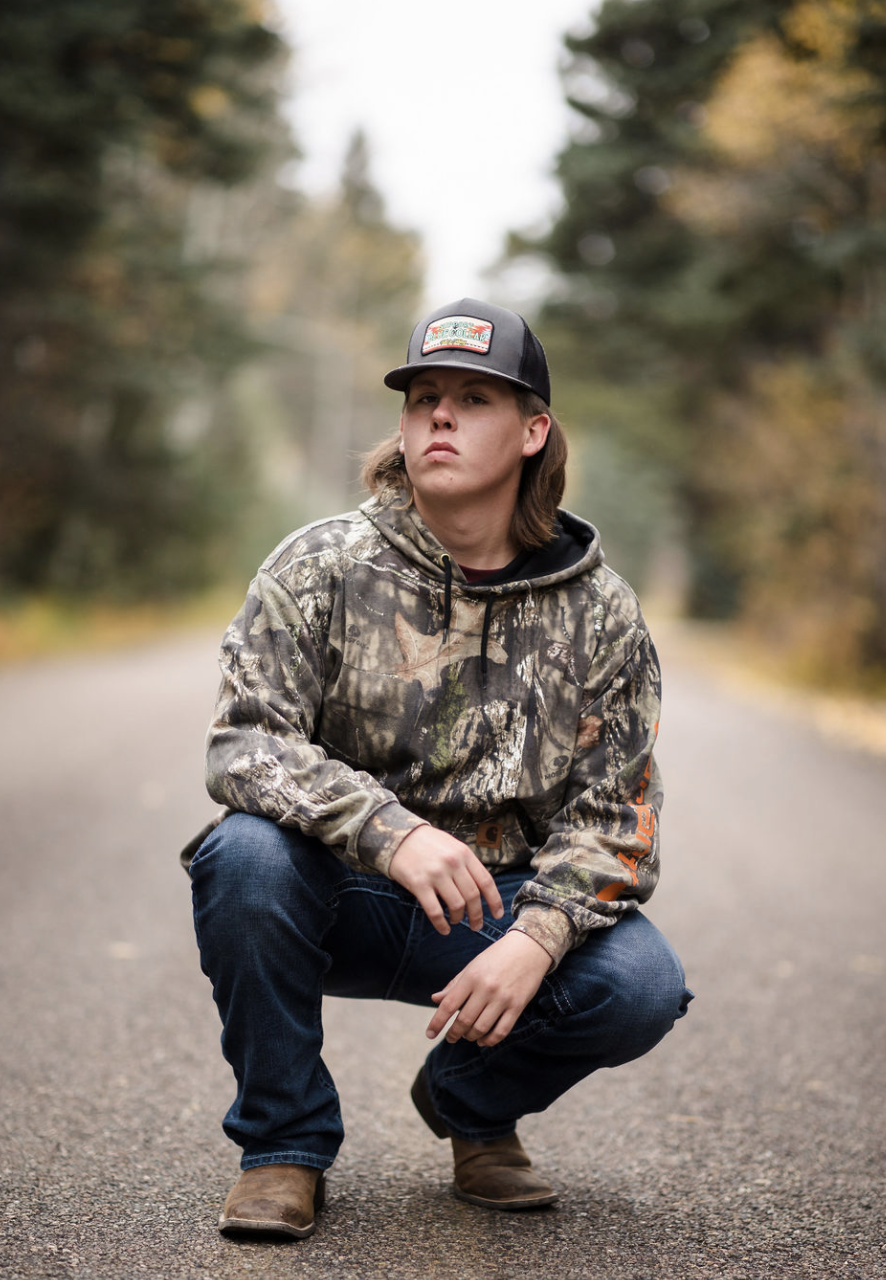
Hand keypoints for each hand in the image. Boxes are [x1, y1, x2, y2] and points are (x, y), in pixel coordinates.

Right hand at [388, 825, 503, 934]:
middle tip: (476, 926)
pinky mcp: (419, 884)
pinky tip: (444, 929)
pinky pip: (435, 911)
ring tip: (456, 921)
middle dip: (477, 915)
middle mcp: (453, 863)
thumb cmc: (428, 843)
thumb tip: (480, 890)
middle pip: (472, 896)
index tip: (497, 914)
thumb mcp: (452, 846)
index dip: (494, 901)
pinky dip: (441, 924)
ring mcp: (436, 874)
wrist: (398, 836)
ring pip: (456, 905)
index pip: (486, 881)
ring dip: (458, 918)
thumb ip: (466, 864)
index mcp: (464, 854)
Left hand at [425, 930, 551, 1047]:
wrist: (529, 948)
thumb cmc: (497, 956)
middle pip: (464, 1020)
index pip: (449, 1005)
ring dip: (470, 1037)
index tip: (429, 1034)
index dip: (437, 1022)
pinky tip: (483, 1040)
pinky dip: (489, 1040)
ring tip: (467, 1036)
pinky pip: (501, 1031)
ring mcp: (503, 998)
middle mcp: (486, 988)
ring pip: (481, 1028)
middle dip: (454, 1033)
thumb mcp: (473, 966)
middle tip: (450, 1038)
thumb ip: (454, 984)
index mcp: (471, 976)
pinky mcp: (517, 1006)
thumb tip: (435, 999)